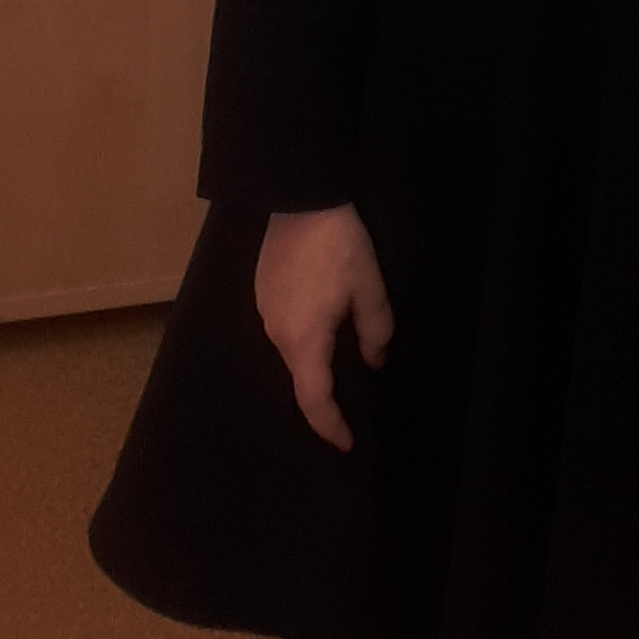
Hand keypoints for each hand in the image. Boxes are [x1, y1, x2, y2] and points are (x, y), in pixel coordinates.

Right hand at [255, 202, 392, 450]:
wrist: (300, 196)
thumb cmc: (339, 245)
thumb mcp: (369, 288)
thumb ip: (375, 332)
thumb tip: (373, 361)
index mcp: (304, 339)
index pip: (314, 399)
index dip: (330, 425)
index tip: (347, 442)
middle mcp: (276, 333)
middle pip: (300, 379)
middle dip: (324, 399)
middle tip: (350, 408)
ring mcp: (264, 311)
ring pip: (291, 354)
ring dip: (314, 367)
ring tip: (339, 370)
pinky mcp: (262, 292)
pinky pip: (284, 331)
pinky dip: (304, 342)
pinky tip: (322, 330)